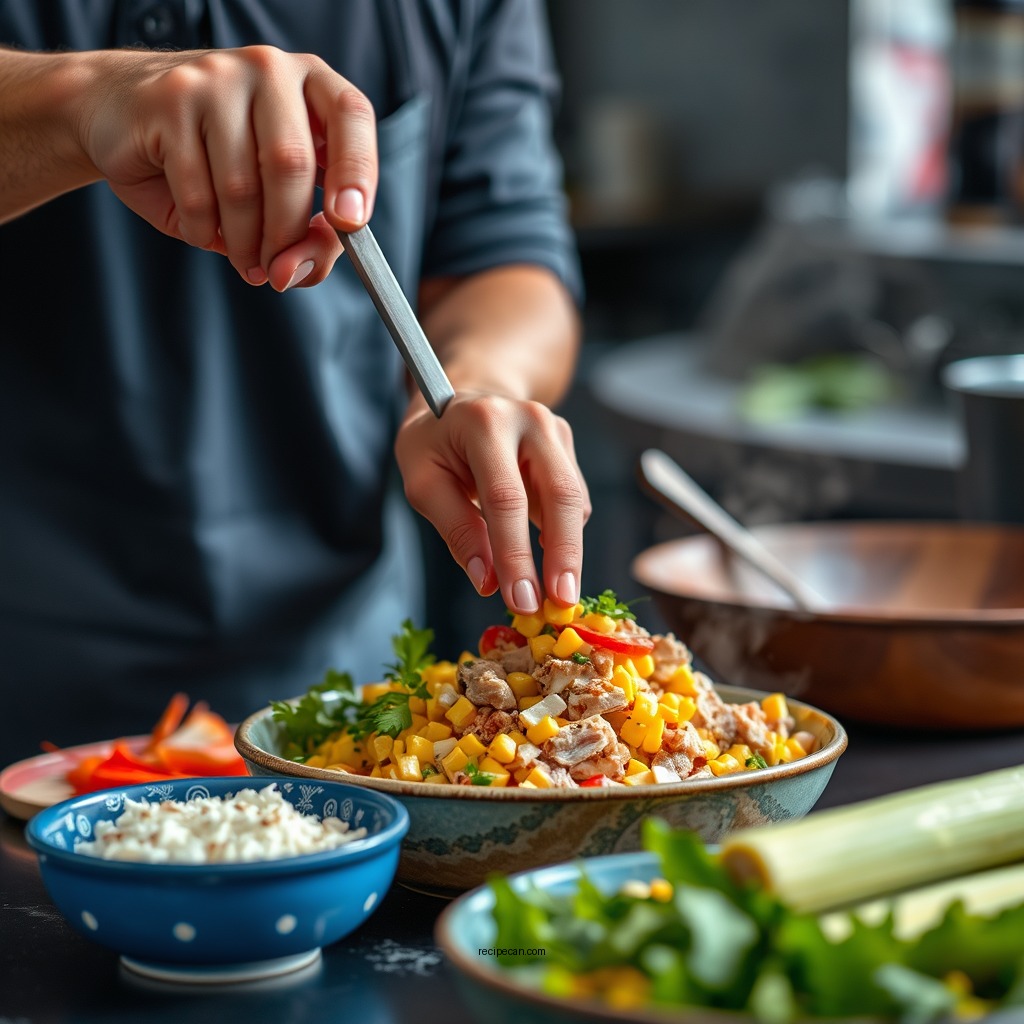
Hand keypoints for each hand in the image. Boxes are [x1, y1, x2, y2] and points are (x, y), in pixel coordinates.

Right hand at [78, 46, 375, 289]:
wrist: (120, 111)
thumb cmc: (216, 159)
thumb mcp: (277, 196)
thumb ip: (311, 237)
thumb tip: (295, 271)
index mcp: (311, 82)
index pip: (351, 116)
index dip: (358, 172)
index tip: (349, 224)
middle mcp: (268, 68)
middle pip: (292, 164)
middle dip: (287, 233)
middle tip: (278, 269)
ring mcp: (215, 78)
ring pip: (242, 185)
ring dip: (245, 242)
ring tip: (244, 258)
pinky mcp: (169, 101)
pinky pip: (197, 193)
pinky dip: (204, 230)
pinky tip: (203, 230)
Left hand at [395, 391, 590, 614]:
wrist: (464, 398)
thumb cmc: (436, 443)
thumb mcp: (424, 482)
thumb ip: (456, 530)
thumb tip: (488, 581)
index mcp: (485, 422)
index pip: (505, 498)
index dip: (516, 554)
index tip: (522, 601)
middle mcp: (530, 419)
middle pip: (561, 495)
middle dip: (564, 555)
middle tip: (561, 604)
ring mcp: (555, 429)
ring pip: (575, 501)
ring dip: (567, 551)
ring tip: (551, 591)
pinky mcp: (569, 446)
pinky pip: (575, 500)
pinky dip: (563, 532)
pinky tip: (544, 548)